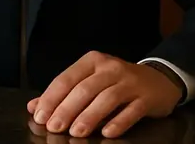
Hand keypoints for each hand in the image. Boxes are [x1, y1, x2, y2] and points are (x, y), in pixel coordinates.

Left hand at [26, 51, 181, 138]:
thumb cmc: (118, 81)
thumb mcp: (90, 80)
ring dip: (89, 117)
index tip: (40, 116)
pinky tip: (107, 133)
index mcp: (92, 61)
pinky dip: (118, 122)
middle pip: (84, 89)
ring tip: (76, 133)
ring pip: (106, 98)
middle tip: (54, 127)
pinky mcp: (146, 97)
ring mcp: (130, 81)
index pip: (66, 79)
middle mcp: (110, 67)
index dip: (52, 98)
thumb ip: (63, 93)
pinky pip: (131, 110)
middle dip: (66, 109)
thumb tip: (34, 107)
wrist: (159, 78)